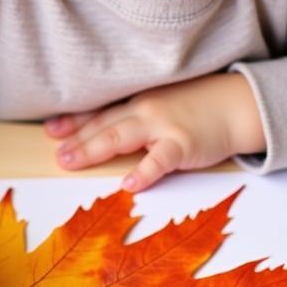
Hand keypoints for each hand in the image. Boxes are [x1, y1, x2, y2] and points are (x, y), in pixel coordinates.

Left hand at [44, 73, 265, 191]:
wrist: (237, 105)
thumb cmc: (199, 107)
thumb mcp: (163, 104)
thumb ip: (137, 117)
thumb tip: (106, 135)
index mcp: (138, 102)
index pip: (100, 112)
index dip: (73, 121)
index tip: (49, 130)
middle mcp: (145, 110)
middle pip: (103, 125)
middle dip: (75, 140)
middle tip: (54, 154)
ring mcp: (163, 126)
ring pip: (120, 136)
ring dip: (92, 149)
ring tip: (70, 162)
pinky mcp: (183, 144)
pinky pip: (160, 159)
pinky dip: (144, 171)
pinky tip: (128, 184)